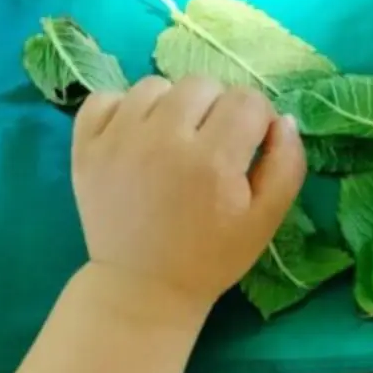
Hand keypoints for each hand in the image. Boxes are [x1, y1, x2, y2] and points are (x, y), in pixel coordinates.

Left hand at [72, 77, 305, 317]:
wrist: (143, 289)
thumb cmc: (212, 257)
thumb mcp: (265, 222)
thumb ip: (286, 166)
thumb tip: (283, 119)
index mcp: (213, 161)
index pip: (248, 100)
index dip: (256, 121)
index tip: (247, 147)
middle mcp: (163, 140)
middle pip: (202, 84)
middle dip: (216, 110)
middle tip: (210, 147)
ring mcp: (118, 140)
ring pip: (155, 85)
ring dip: (171, 107)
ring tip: (172, 144)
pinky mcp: (86, 146)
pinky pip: (106, 97)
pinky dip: (123, 110)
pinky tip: (136, 139)